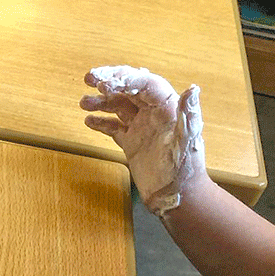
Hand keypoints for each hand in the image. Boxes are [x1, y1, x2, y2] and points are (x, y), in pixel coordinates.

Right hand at [79, 65, 206, 214]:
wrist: (176, 197)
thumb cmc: (184, 170)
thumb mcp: (187, 141)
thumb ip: (189, 114)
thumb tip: (193, 89)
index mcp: (168, 107)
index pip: (145, 84)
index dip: (125, 78)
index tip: (103, 82)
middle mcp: (154, 113)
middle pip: (130, 90)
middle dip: (109, 82)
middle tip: (89, 79)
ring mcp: (142, 128)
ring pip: (119, 106)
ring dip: (101, 102)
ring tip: (83, 103)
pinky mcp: (133, 143)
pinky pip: (115, 127)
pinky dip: (102, 123)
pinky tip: (89, 121)